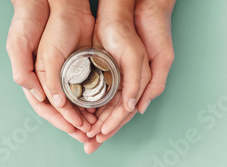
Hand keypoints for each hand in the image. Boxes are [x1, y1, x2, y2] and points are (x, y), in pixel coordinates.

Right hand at [6, 0, 96, 141]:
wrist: (53, 3)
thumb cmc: (29, 22)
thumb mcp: (20, 45)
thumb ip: (27, 72)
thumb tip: (44, 99)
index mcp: (32, 78)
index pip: (45, 107)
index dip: (59, 120)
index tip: (74, 128)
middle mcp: (47, 79)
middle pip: (61, 109)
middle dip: (73, 124)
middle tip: (88, 134)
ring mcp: (62, 73)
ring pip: (73, 102)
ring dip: (83, 115)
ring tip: (96, 125)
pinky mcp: (76, 64)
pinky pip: (84, 87)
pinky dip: (91, 99)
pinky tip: (101, 107)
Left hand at [85, 0, 175, 152]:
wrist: (122, 14)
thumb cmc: (141, 34)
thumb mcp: (145, 60)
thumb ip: (141, 84)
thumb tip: (134, 108)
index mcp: (139, 85)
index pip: (124, 113)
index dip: (112, 126)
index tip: (99, 137)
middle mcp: (127, 84)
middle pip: (113, 114)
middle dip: (102, 129)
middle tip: (89, 143)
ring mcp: (115, 78)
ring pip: (104, 105)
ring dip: (95, 120)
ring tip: (83, 132)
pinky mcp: (103, 70)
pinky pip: (96, 92)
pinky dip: (89, 104)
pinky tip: (81, 112)